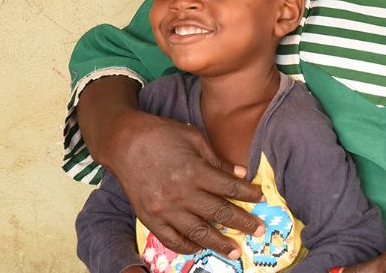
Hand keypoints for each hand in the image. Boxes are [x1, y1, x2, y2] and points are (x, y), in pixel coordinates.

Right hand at [105, 108, 265, 255]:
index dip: (248, 194)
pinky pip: (172, 239)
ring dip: (219, 243)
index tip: (261, 198)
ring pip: (198, 232)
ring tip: (235, 251)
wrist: (124, 142)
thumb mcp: (194, 138)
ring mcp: (164, 209)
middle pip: (219, 213)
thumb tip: (240, 175)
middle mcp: (181, 193)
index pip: (229, 187)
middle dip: (243, 223)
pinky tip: (200, 248)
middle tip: (259, 231)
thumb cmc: (162, 135)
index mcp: (195, 171)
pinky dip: (187, 246)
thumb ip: (217, 160)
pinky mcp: (149, 218)